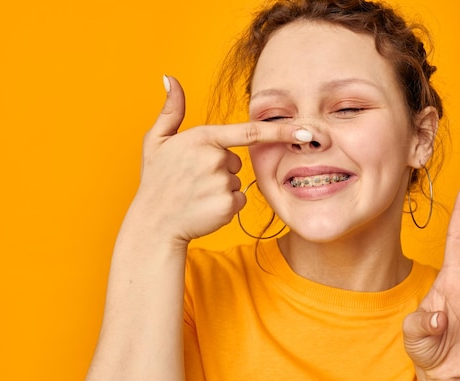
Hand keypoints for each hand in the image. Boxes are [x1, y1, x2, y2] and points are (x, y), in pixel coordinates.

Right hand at [127, 76, 308, 244]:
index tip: (305, 130)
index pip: (250, 131)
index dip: (281, 130)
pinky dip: (226, 205)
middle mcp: (214, 159)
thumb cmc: (156, 181)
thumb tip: (171, 79)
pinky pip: (238, 200)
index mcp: (202, 138)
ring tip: (196, 194)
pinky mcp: (228, 205)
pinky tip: (204, 207)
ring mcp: (222, 183)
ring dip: (222, 188)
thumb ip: (171, 110)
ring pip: (237, 182)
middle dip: (221, 169)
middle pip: (237, 161)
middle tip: (194, 179)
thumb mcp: (156, 141)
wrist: (154, 223)